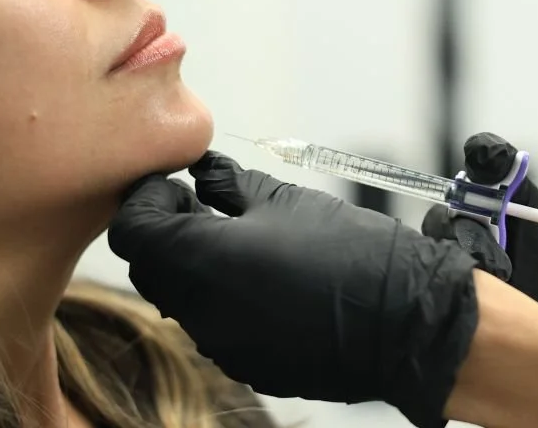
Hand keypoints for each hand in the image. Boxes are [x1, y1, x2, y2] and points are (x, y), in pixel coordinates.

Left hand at [109, 152, 477, 427]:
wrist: (404, 320)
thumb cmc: (351, 252)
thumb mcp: (286, 200)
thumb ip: (231, 185)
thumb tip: (204, 174)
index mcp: (201, 260)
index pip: (133, 228)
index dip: (149, 198)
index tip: (178, 184)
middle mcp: (198, 310)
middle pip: (149, 267)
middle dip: (167, 232)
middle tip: (203, 207)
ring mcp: (220, 345)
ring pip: (180, 298)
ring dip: (194, 268)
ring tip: (240, 242)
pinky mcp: (245, 364)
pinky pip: (214, 325)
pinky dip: (223, 298)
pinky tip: (266, 280)